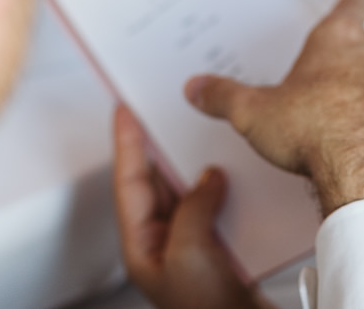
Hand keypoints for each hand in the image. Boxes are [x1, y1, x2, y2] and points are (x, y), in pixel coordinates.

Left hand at [112, 107, 267, 308]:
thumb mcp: (188, 252)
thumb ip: (192, 207)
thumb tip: (208, 177)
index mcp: (142, 244)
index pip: (129, 181)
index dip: (126, 143)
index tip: (125, 109)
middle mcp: (164, 240)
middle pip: (157, 181)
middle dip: (162, 146)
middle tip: (167, 110)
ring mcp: (191, 243)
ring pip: (189, 189)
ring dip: (197, 163)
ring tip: (204, 133)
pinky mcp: (220, 245)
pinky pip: (217, 203)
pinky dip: (224, 184)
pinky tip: (238, 170)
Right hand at [186, 0, 363, 216]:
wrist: (363, 172)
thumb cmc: (314, 130)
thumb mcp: (254, 112)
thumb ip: (224, 97)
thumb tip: (197, 88)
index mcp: (338, 41)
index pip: (353, 4)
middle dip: (348, 59)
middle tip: (329, 76)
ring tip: (338, 120)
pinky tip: (357, 146)